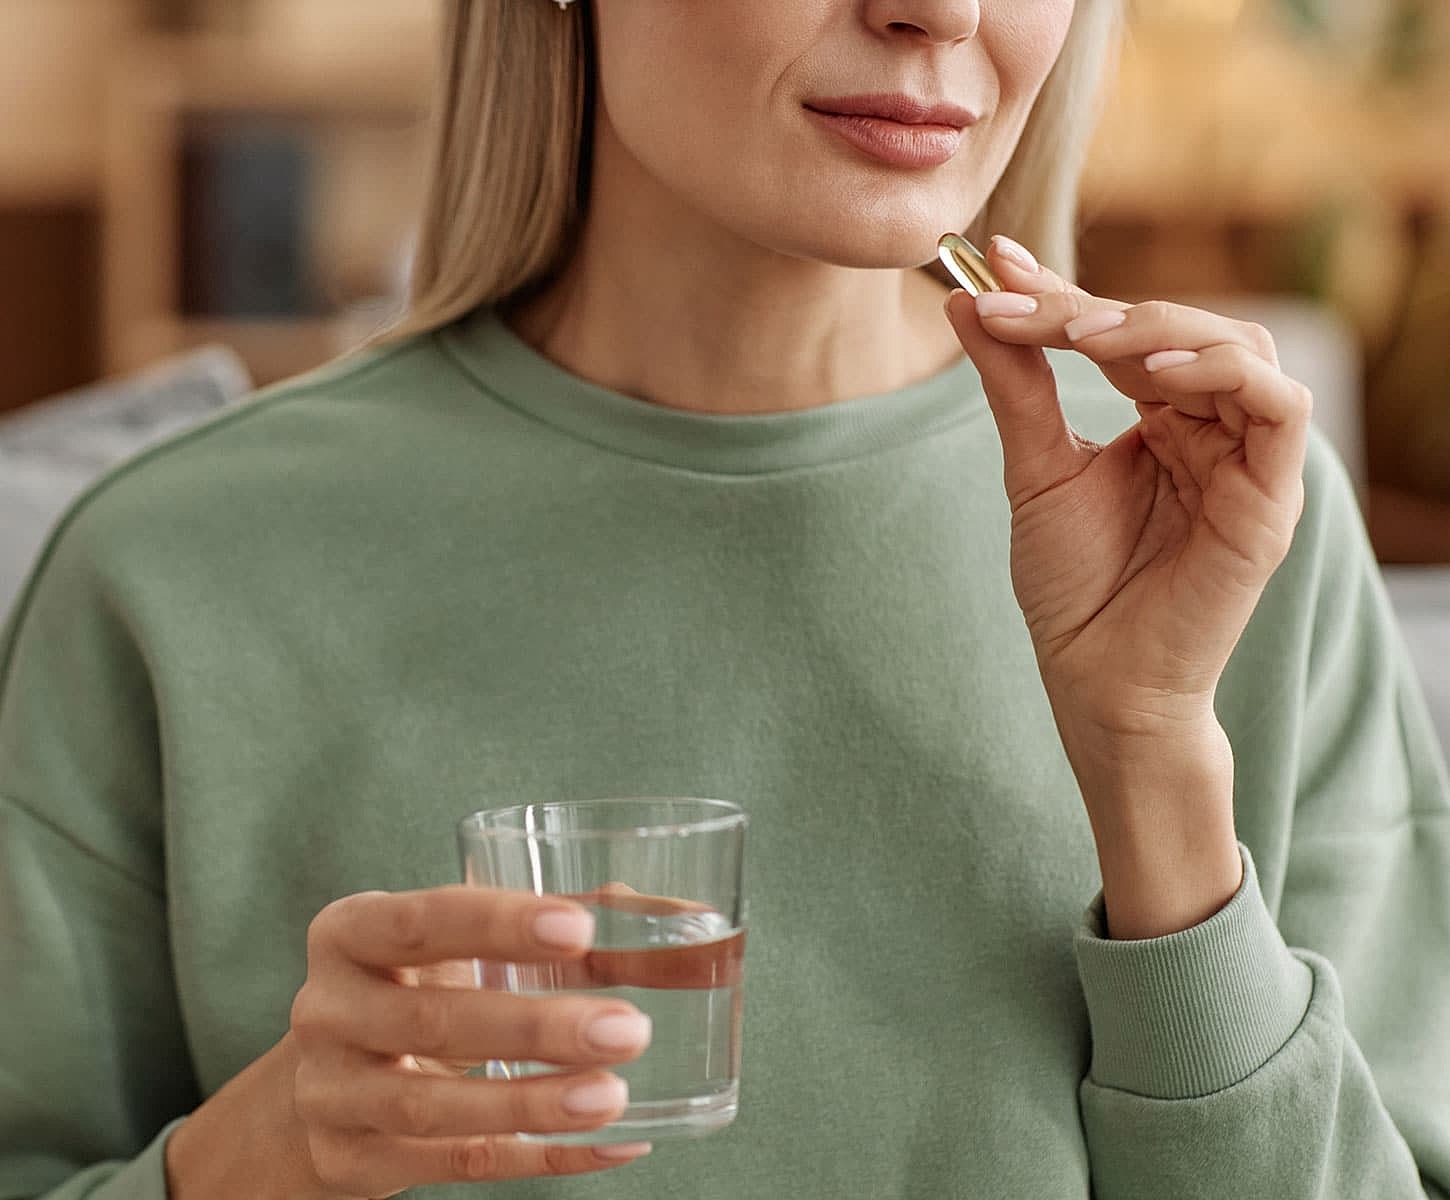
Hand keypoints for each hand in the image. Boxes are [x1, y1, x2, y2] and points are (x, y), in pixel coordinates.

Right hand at [284, 886, 653, 1195]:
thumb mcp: (457, 945)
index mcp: (351, 931)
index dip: (498, 923)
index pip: (422, 920)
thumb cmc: (417, 986)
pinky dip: (539, 1157)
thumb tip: (684, 919)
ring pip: (436, 1106)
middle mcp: (328, 1009)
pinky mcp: (354, 1160)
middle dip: (536, 1027)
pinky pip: (454, 1165)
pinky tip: (608, 1145)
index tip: (579, 928)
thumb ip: (557, 925)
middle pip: (434, 1020)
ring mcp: (332, 1093)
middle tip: (627, 1028)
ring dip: (533, 1104)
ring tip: (614, 1095)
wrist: (323, 1080)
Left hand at [942, 237, 1310, 748]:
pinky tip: (1158, 373)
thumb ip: (1016, 385)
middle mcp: (1209, 428)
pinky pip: (1279, 407)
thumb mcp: (1036, 470)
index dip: (1063, 292)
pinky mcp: (1272, 497)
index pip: (1121, 333)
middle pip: (1176, 328)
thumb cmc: (1072, 585)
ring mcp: (1245, 459)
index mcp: (1160, 419)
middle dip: (1097, 307)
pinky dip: (1225, 374)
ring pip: (1236, 348)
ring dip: (1160, 328)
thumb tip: (970, 300)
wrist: (1096, 678)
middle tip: (1025, 302)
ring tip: (1083, 336)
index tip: (996, 262)